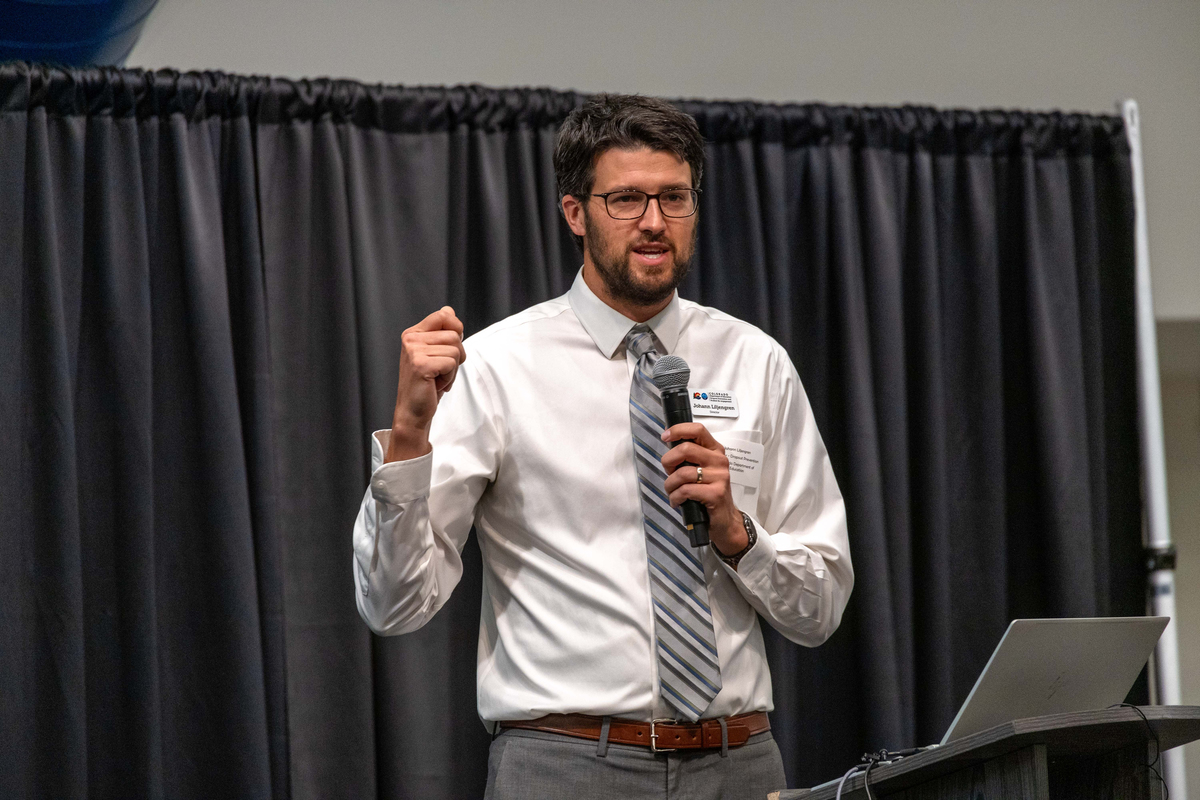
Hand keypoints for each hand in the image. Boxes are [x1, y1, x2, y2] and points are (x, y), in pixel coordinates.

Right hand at [385, 306, 465, 462]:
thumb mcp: (435, 354)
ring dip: (453, 369)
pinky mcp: (420, 365)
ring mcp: (414, 351)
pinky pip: (452, 363)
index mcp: (413, 333)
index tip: (448, 350)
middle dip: (457, 356)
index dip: (456, 330)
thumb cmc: (427, 384)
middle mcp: (410, 339)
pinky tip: (436, 385)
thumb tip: (449, 310)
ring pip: (456, 350)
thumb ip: (441, 332)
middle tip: (441, 371)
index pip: (444, 315)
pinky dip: (450, 378)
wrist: (414, 411)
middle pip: (455, 334)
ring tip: (437, 379)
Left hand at [660, 423, 747, 557]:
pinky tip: (677, 502)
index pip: (697, 430)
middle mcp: (719, 460)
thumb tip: (669, 446)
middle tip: (669, 474)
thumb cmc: (708, 493)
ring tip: (672, 492)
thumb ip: (689, 458)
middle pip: (685, 449)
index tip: (665, 437)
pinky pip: (685, 490)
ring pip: (682, 473)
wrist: (725, 520)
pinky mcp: (716, 494)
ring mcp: (720, 477)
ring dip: (670, 485)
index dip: (678, 430)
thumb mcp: (700, 470)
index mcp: (715, 450)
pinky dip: (675, 497)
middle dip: (668, 461)